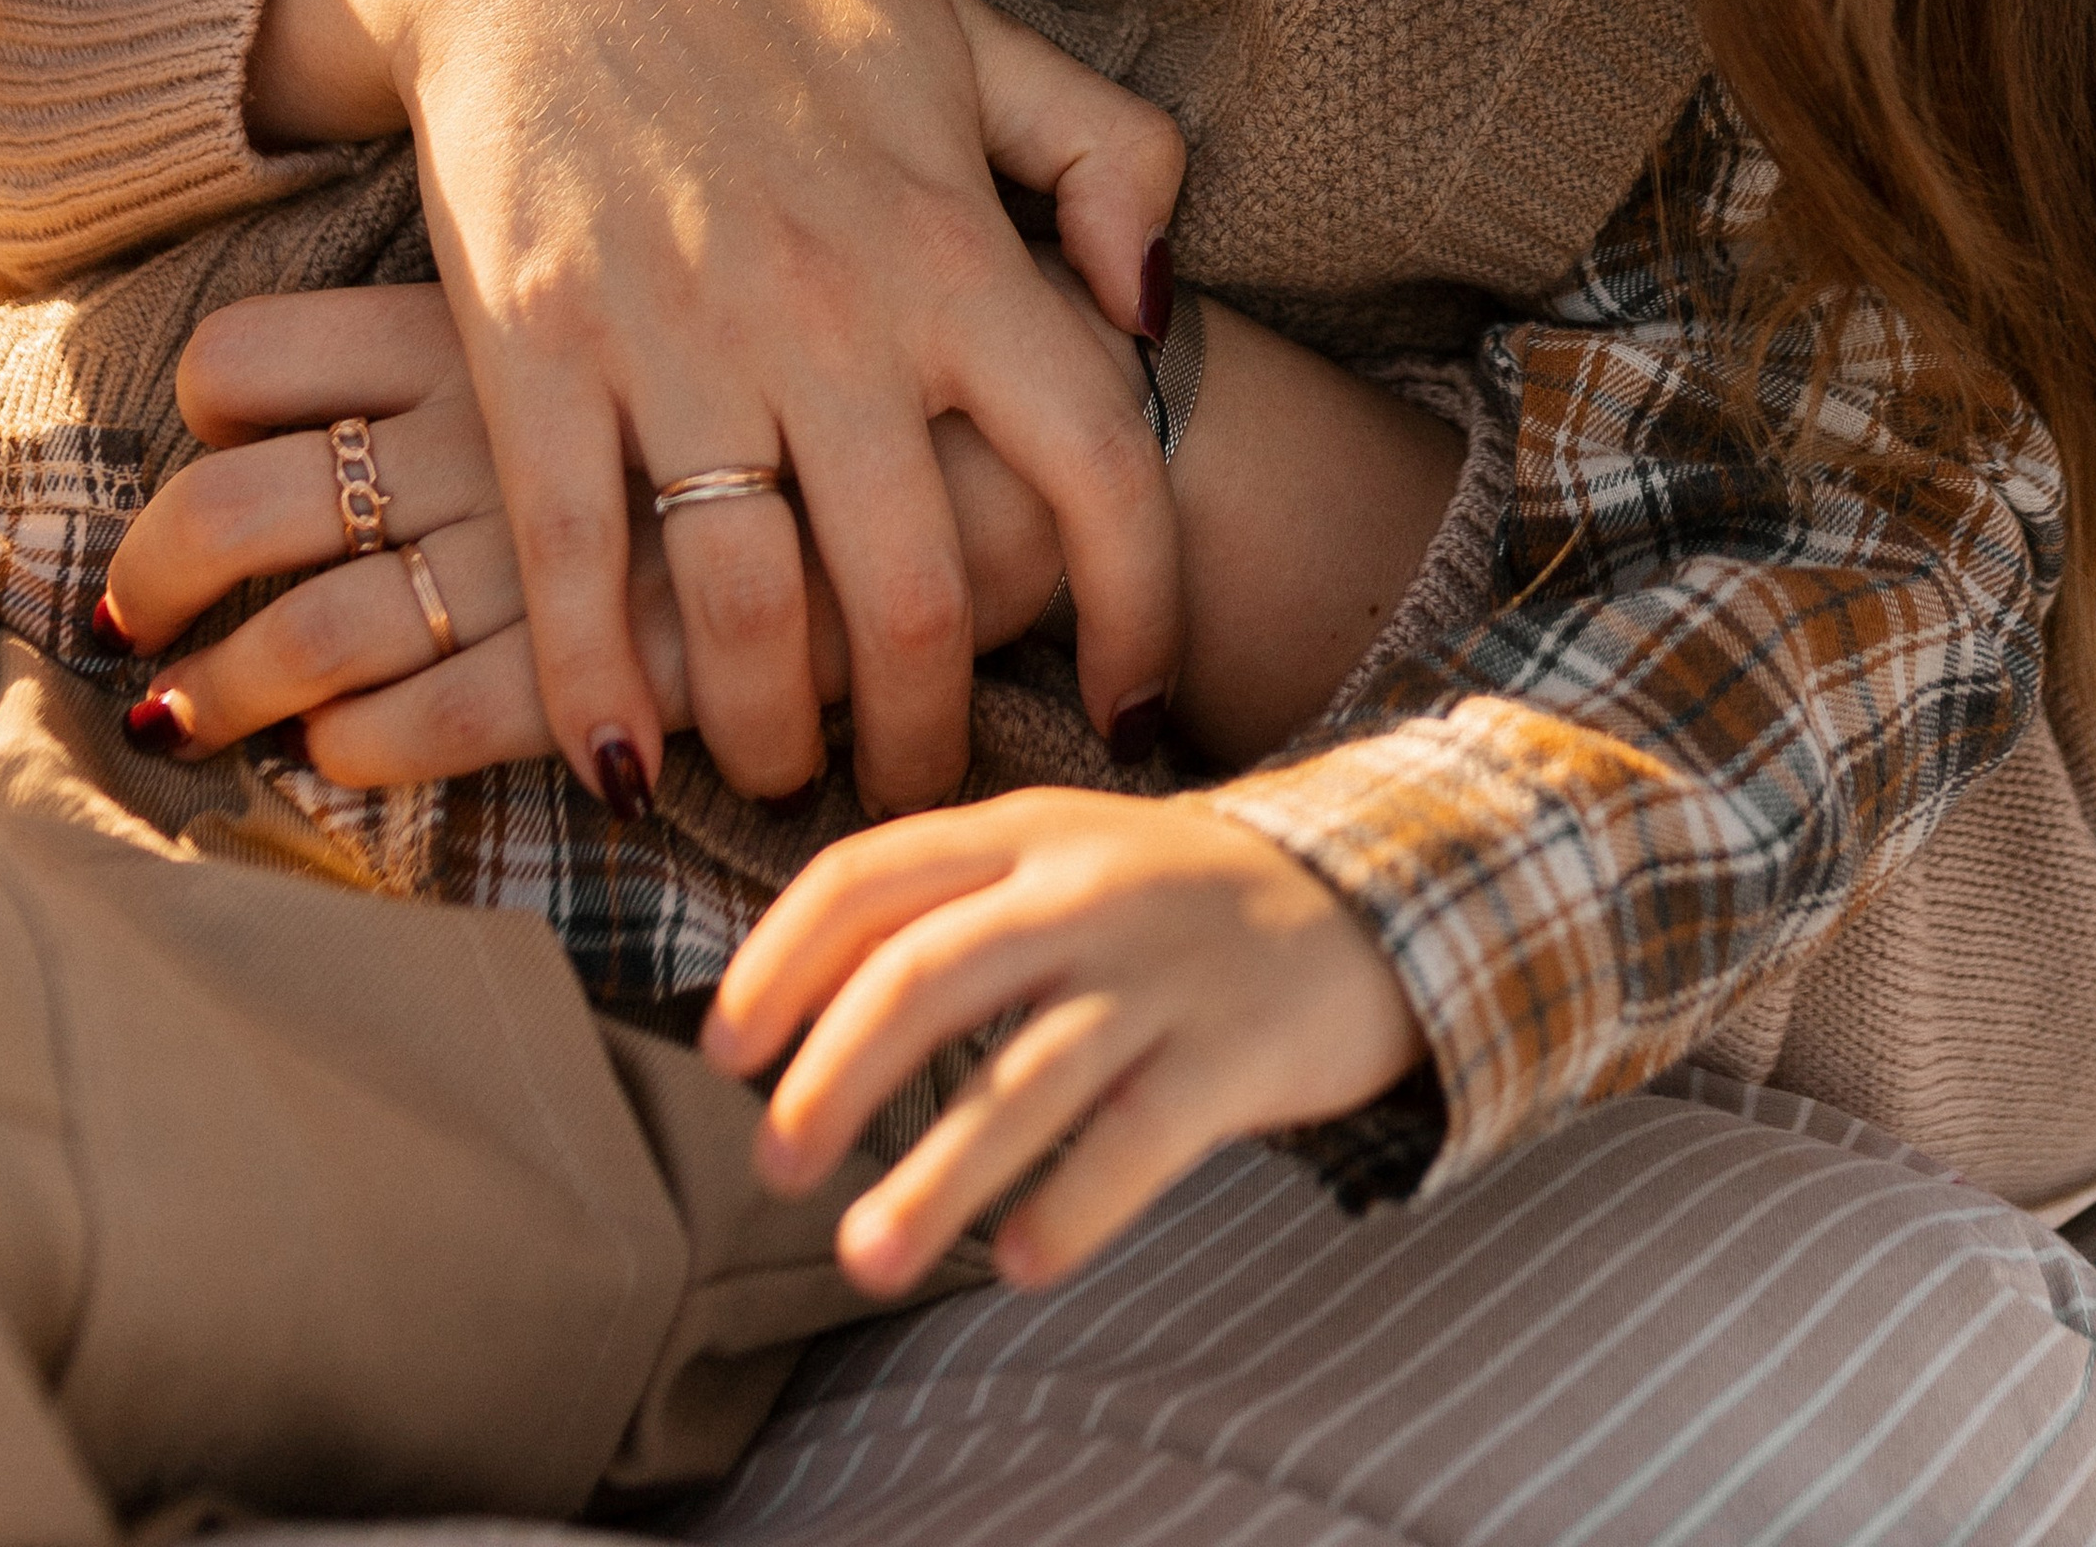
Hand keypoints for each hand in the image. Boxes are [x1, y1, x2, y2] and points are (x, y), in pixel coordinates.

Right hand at [245, 0, 1186, 818]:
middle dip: (930, 733)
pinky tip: (624, 762)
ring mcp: (674, 336)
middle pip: (913, 594)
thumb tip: (1155, 320)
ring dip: (774, 734)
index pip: (1098, 464)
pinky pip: (572, 562)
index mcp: (951, 245)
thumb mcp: (979, 43)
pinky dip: (594, 688)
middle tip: (926, 784)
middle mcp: (828, 310)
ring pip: (746, 611)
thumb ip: (1112, 160)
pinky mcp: (534, 348)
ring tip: (790, 772)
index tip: (1140, 698)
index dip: (1141, 607)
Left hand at [704, 790, 1424, 1289]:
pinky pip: (1138, 1139)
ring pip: (1026, 1074)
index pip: (867, 875)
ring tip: (861, 1260)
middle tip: (773, 1165)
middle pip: (928, 972)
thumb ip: (946, 909)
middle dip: (834, 1073)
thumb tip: (789, 1010)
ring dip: (934, 1175)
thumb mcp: (1061, 862)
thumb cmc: (1175, 904)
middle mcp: (1085, 888)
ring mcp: (1163, 969)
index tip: (723, 1052)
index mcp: (1023, 833)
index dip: (780, 962)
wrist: (1372, 897)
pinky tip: (1015, 1261)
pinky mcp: (1236, 1049)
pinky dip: (1070, 1206)